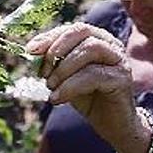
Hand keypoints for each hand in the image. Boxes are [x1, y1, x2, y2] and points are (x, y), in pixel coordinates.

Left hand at [26, 23, 141, 145]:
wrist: (112, 124)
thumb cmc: (88, 97)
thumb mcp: (65, 77)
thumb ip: (52, 63)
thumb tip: (31, 52)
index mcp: (96, 38)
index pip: (71, 29)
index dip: (49, 37)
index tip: (30, 50)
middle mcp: (110, 44)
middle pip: (82, 31)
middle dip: (57, 49)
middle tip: (43, 72)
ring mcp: (119, 59)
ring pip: (90, 49)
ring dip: (64, 67)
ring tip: (50, 86)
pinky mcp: (122, 78)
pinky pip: (94, 75)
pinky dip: (70, 86)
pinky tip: (57, 99)